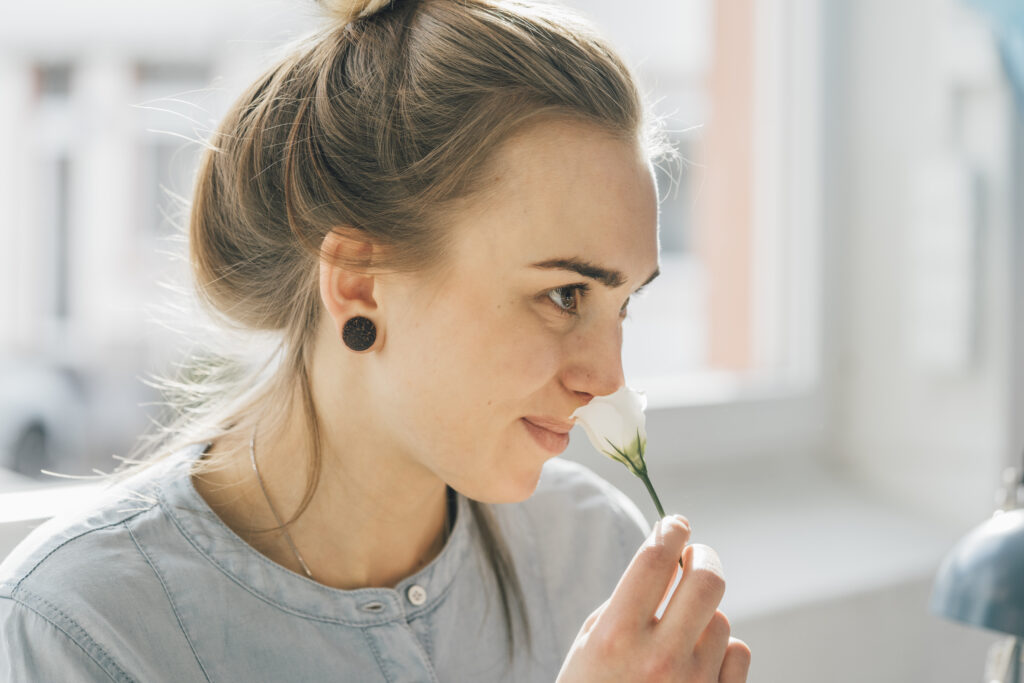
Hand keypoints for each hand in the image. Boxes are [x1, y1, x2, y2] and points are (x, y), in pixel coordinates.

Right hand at [556, 516, 750, 681]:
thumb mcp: (591, 643)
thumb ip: (628, 601)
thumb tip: (669, 558)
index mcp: (617, 636)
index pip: (655, 559)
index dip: (669, 530)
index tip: (675, 523)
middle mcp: (658, 659)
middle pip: (705, 579)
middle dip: (702, 557)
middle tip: (694, 556)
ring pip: (721, 619)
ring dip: (704, 617)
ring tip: (681, 634)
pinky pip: (738, 653)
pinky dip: (723, 651)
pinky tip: (699, 661)